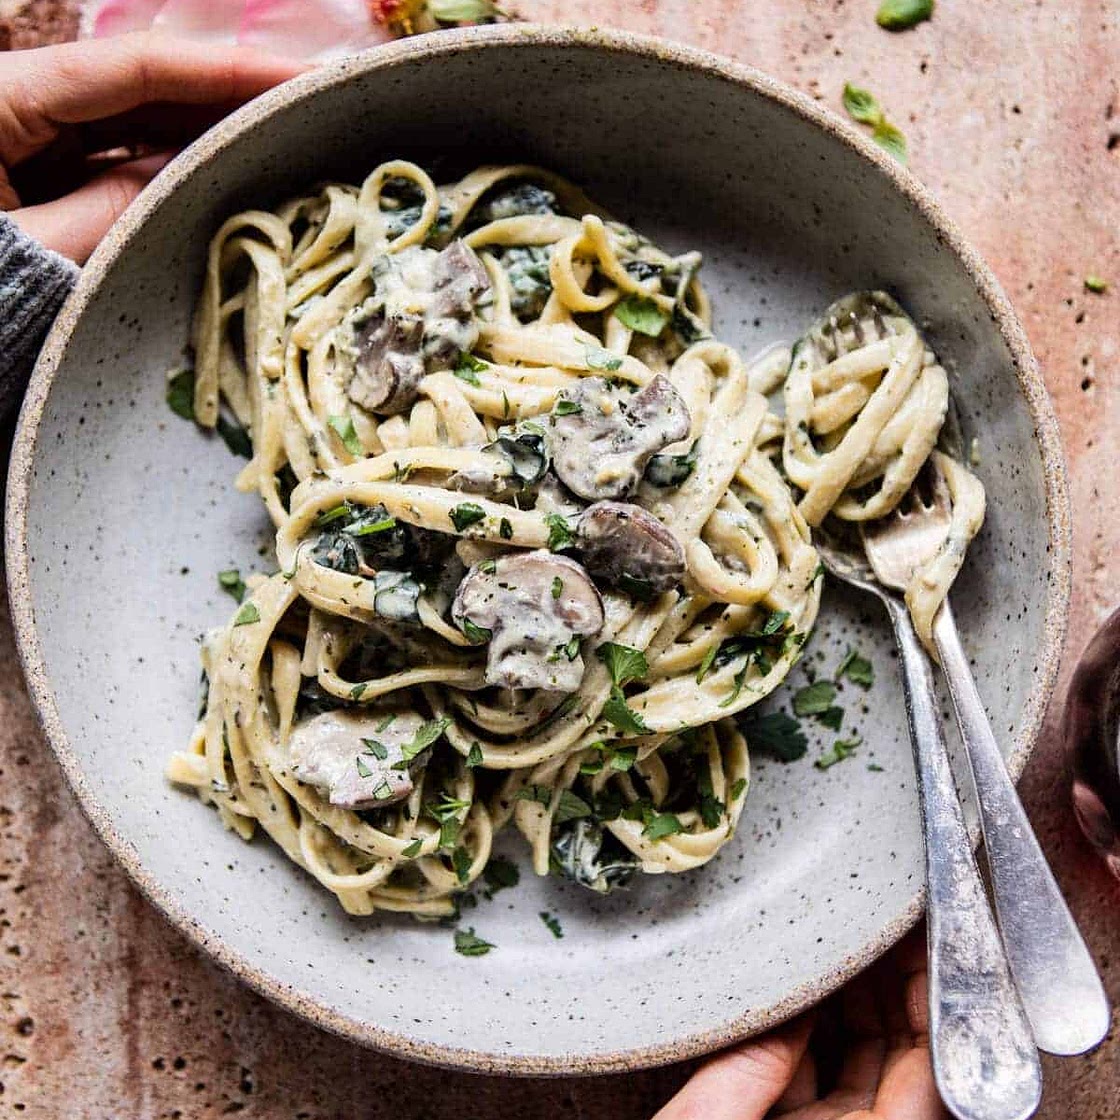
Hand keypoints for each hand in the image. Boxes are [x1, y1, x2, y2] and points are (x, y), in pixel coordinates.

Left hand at [0, 32, 304, 262]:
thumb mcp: (44, 250)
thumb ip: (119, 213)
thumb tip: (198, 180)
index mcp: (1, 94)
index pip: (135, 68)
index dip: (226, 69)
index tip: (303, 76)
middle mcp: (15, 99)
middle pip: (138, 87)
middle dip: (223, 96)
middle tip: (308, 106)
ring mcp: (22, 136)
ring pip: (129, 123)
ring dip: (202, 133)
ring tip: (278, 140)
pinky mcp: (29, 174)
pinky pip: (109, 161)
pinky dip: (164, 169)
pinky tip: (219, 173)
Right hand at [654, 929, 946, 1119]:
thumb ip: (754, 1068)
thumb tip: (794, 1004)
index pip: (929, 1076)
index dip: (931, 1003)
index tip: (922, 947)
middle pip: (906, 1066)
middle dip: (899, 995)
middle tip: (885, 932)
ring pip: (869, 1069)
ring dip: (863, 1007)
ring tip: (850, 947)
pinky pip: (825, 1078)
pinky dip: (820, 1032)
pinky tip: (806, 991)